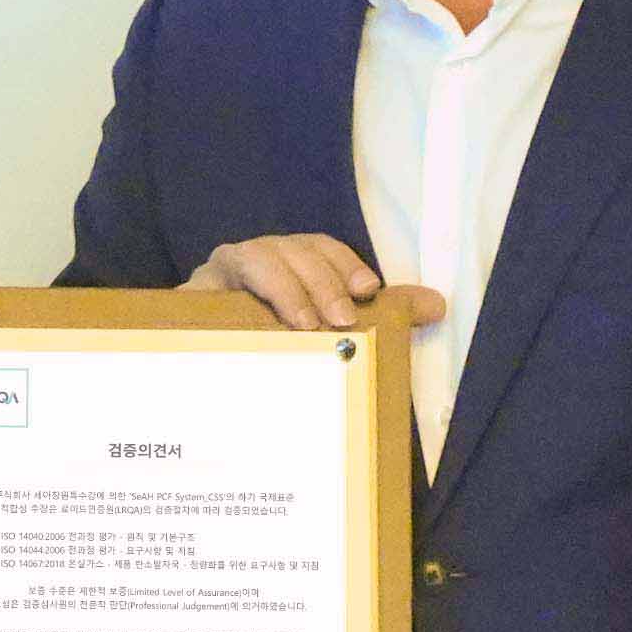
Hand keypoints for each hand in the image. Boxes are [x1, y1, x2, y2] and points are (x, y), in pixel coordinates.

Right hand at [186, 234, 445, 341]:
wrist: (201, 383)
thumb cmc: (273, 354)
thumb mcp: (330, 332)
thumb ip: (381, 317)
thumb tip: (437, 305)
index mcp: (290, 266)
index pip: (318, 248)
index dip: (343, 264)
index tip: (367, 290)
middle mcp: (257, 261)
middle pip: (292, 249)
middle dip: (323, 280)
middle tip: (344, 318)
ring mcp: (223, 274)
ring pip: (259, 258)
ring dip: (290, 287)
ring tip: (308, 324)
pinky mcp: (194, 294)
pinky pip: (218, 279)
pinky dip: (248, 294)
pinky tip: (262, 320)